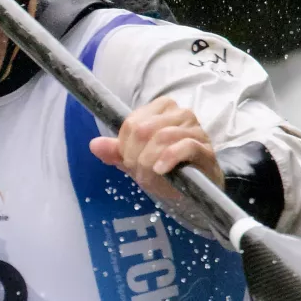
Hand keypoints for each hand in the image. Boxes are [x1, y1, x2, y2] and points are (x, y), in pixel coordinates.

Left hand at [89, 96, 224, 204]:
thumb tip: (94, 145)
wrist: (197, 191)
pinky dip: (169, 158)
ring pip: (162, 137)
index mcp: (162, 109)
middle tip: (139, 173)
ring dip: (149, 163)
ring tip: (150, 178)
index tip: (129, 162)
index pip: (132, 122)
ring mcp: (196, 130)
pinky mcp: (205, 148)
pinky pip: (184, 146)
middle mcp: (180, 113)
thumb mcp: (138, 161)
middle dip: (136, 156)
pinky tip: (161, 170)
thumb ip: (117, 152)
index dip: (125, 146)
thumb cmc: (168, 171)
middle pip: (144, 129)